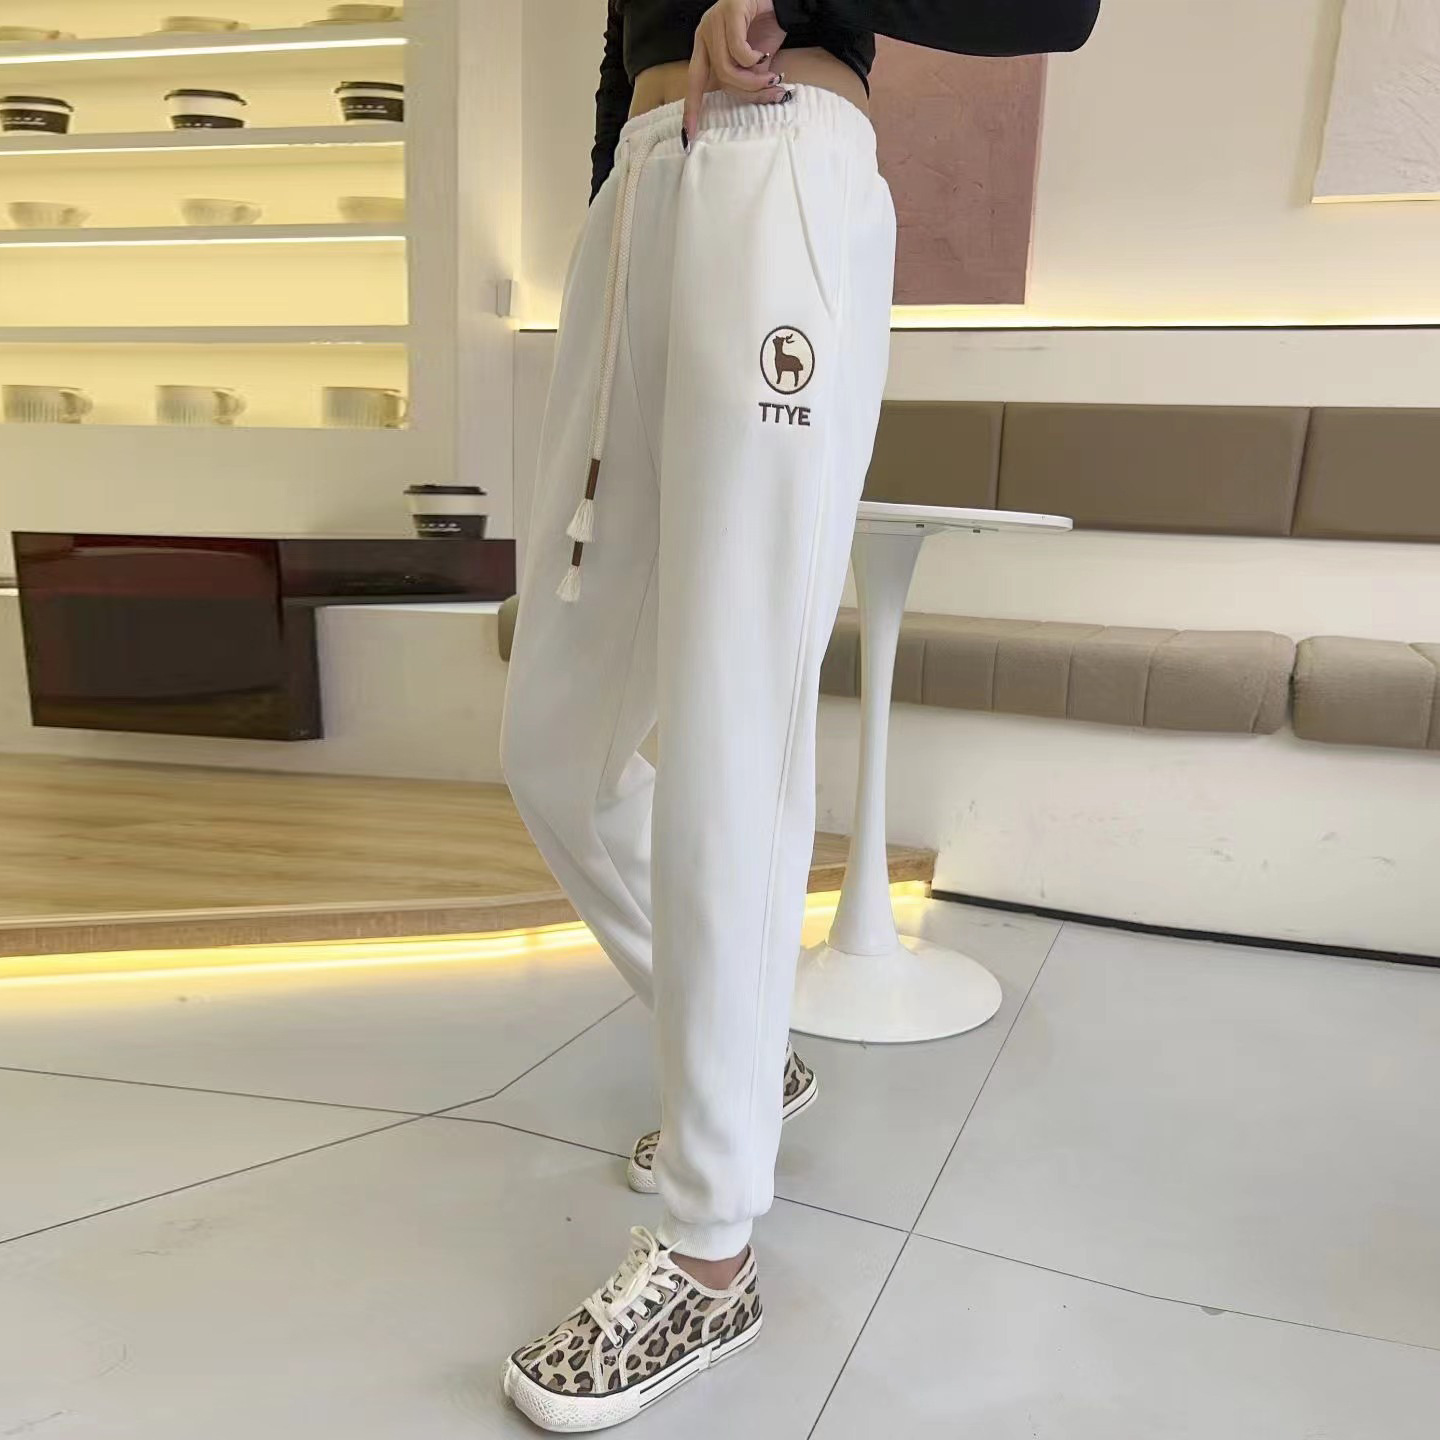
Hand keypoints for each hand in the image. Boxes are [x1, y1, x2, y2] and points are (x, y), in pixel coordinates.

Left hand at [683, 0, 789, 146]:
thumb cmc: (769, 24)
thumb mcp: (758, 61)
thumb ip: (751, 79)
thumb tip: (759, 100)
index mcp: (706, 46)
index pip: (694, 82)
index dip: (692, 110)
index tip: (689, 137)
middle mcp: (706, 33)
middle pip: (717, 78)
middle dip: (745, 90)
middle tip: (770, 89)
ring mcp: (715, 21)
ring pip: (726, 68)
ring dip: (752, 79)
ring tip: (771, 76)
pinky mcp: (729, 11)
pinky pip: (738, 50)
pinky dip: (754, 60)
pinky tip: (764, 55)